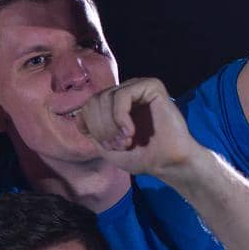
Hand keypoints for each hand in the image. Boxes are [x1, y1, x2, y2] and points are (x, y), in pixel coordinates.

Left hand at [78, 77, 198, 178]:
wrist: (168, 163)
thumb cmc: (140, 156)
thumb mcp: (105, 146)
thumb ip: (91, 129)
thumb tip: (80, 113)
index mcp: (112, 105)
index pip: (86, 107)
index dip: (91, 128)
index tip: (107, 146)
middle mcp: (123, 93)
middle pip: (93, 101)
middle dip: (101, 128)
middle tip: (118, 146)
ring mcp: (137, 88)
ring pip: (105, 97)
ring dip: (110, 125)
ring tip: (125, 141)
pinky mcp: (151, 86)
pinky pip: (123, 95)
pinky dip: (120, 116)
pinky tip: (130, 132)